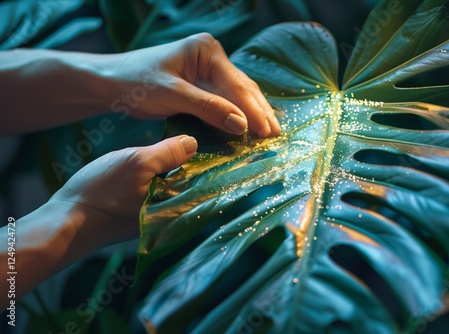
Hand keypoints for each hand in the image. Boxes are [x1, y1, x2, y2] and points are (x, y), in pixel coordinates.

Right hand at [50, 135, 197, 250]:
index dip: (202, 156)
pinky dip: (158, 181)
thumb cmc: (102, 192)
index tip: (203, 138)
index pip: (201, 178)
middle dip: (187, 164)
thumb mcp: (137, 162)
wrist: (67, 222)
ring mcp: (158, 217)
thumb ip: (168, 153)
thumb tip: (193, 143)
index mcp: (178, 204)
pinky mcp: (144, 217)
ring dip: (171, 171)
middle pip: (188, 183)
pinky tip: (152, 167)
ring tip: (169, 150)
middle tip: (187, 139)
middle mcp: (172, 214)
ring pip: (172, 188)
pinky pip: (159, 195)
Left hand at [109, 33, 280, 137]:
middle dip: (259, 112)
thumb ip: (208, 108)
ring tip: (270, 133)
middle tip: (276, 135)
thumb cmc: (136, 83)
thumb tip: (242, 125)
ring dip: (252, 115)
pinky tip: (249, 128)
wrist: (110, 83)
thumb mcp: (173, 95)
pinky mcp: (201, 87)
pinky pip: (224, 102)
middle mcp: (212, 58)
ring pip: (237, 96)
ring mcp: (207, 72)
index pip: (236, 85)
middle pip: (242, 88)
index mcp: (207, 51)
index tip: (266, 132)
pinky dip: (236, 116)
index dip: (252, 110)